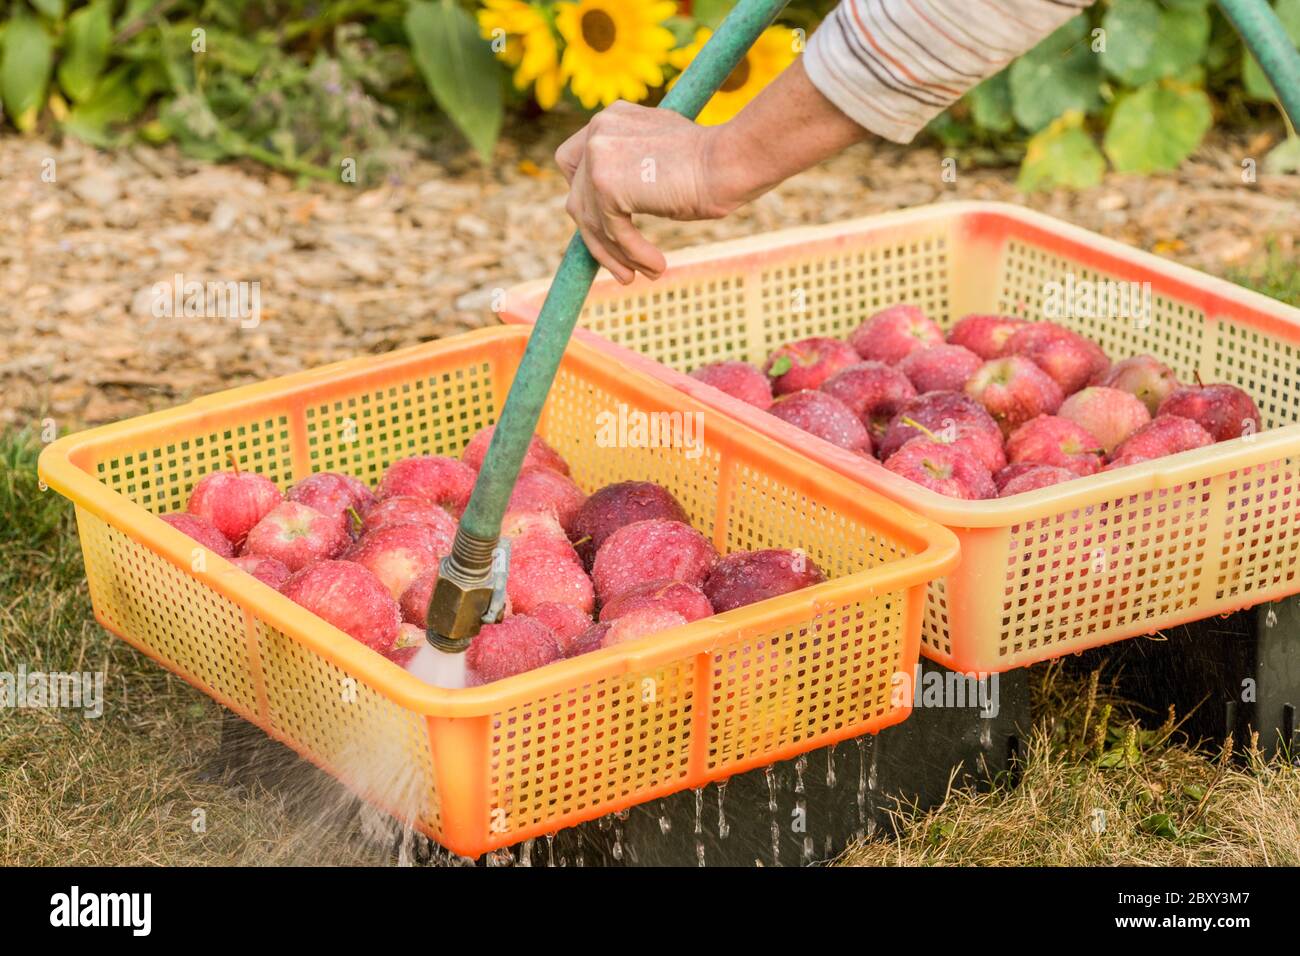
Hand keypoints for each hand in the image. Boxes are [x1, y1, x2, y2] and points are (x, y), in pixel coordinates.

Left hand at [555, 100, 740, 283]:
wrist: (729, 161)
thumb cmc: (712, 163)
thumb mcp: (660, 156)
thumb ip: (632, 168)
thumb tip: (620, 201)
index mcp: (610, 119)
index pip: (574, 164)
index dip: (585, 200)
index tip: (605, 229)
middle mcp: (598, 130)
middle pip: (578, 198)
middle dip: (598, 238)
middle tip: (623, 267)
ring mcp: (598, 155)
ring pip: (593, 222)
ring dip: (619, 255)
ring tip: (647, 274)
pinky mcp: (605, 184)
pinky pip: (612, 232)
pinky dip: (633, 254)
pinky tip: (657, 267)